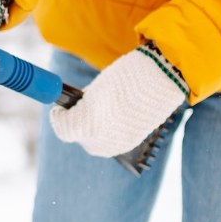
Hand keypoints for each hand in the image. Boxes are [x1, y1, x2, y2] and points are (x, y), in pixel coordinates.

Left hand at [49, 46, 186, 156]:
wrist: (161, 80)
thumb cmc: (126, 77)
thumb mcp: (96, 88)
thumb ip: (82, 103)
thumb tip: (75, 108)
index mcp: (86, 123)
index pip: (62, 128)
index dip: (59, 116)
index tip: (60, 108)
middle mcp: (99, 140)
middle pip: (77, 136)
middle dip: (75, 122)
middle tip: (79, 108)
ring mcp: (115, 144)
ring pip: (93, 142)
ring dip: (91, 129)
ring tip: (99, 111)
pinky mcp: (130, 144)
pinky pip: (110, 142)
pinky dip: (107, 132)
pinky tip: (114, 117)